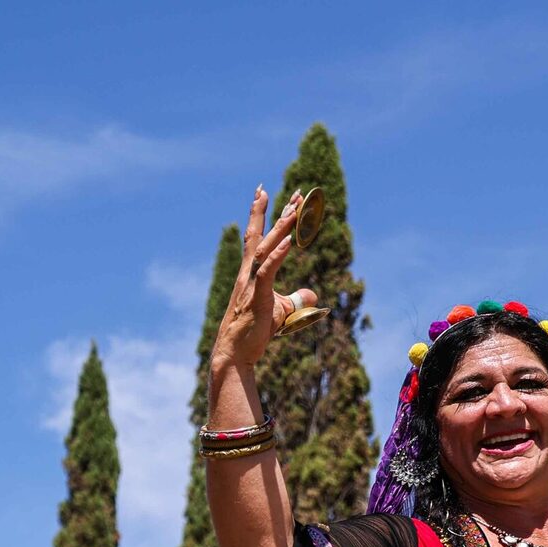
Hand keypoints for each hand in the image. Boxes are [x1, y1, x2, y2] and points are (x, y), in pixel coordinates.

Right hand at [210, 184, 319, 372]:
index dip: (268, 216)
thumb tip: (313, 294)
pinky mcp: (257, 297)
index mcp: (251, 274)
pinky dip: (277, 255)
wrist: (234, 354)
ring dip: (280, 228)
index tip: (275, 195)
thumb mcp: (281, 312)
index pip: (259, 238)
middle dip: (276, 213)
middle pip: (261, 236)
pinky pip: (267, 272)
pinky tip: (288, 242)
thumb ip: (296, 300)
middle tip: (293, 193)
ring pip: (265, 249)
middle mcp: (247, 273)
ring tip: (294, 208)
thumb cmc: (254, 333)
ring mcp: (250, 284)